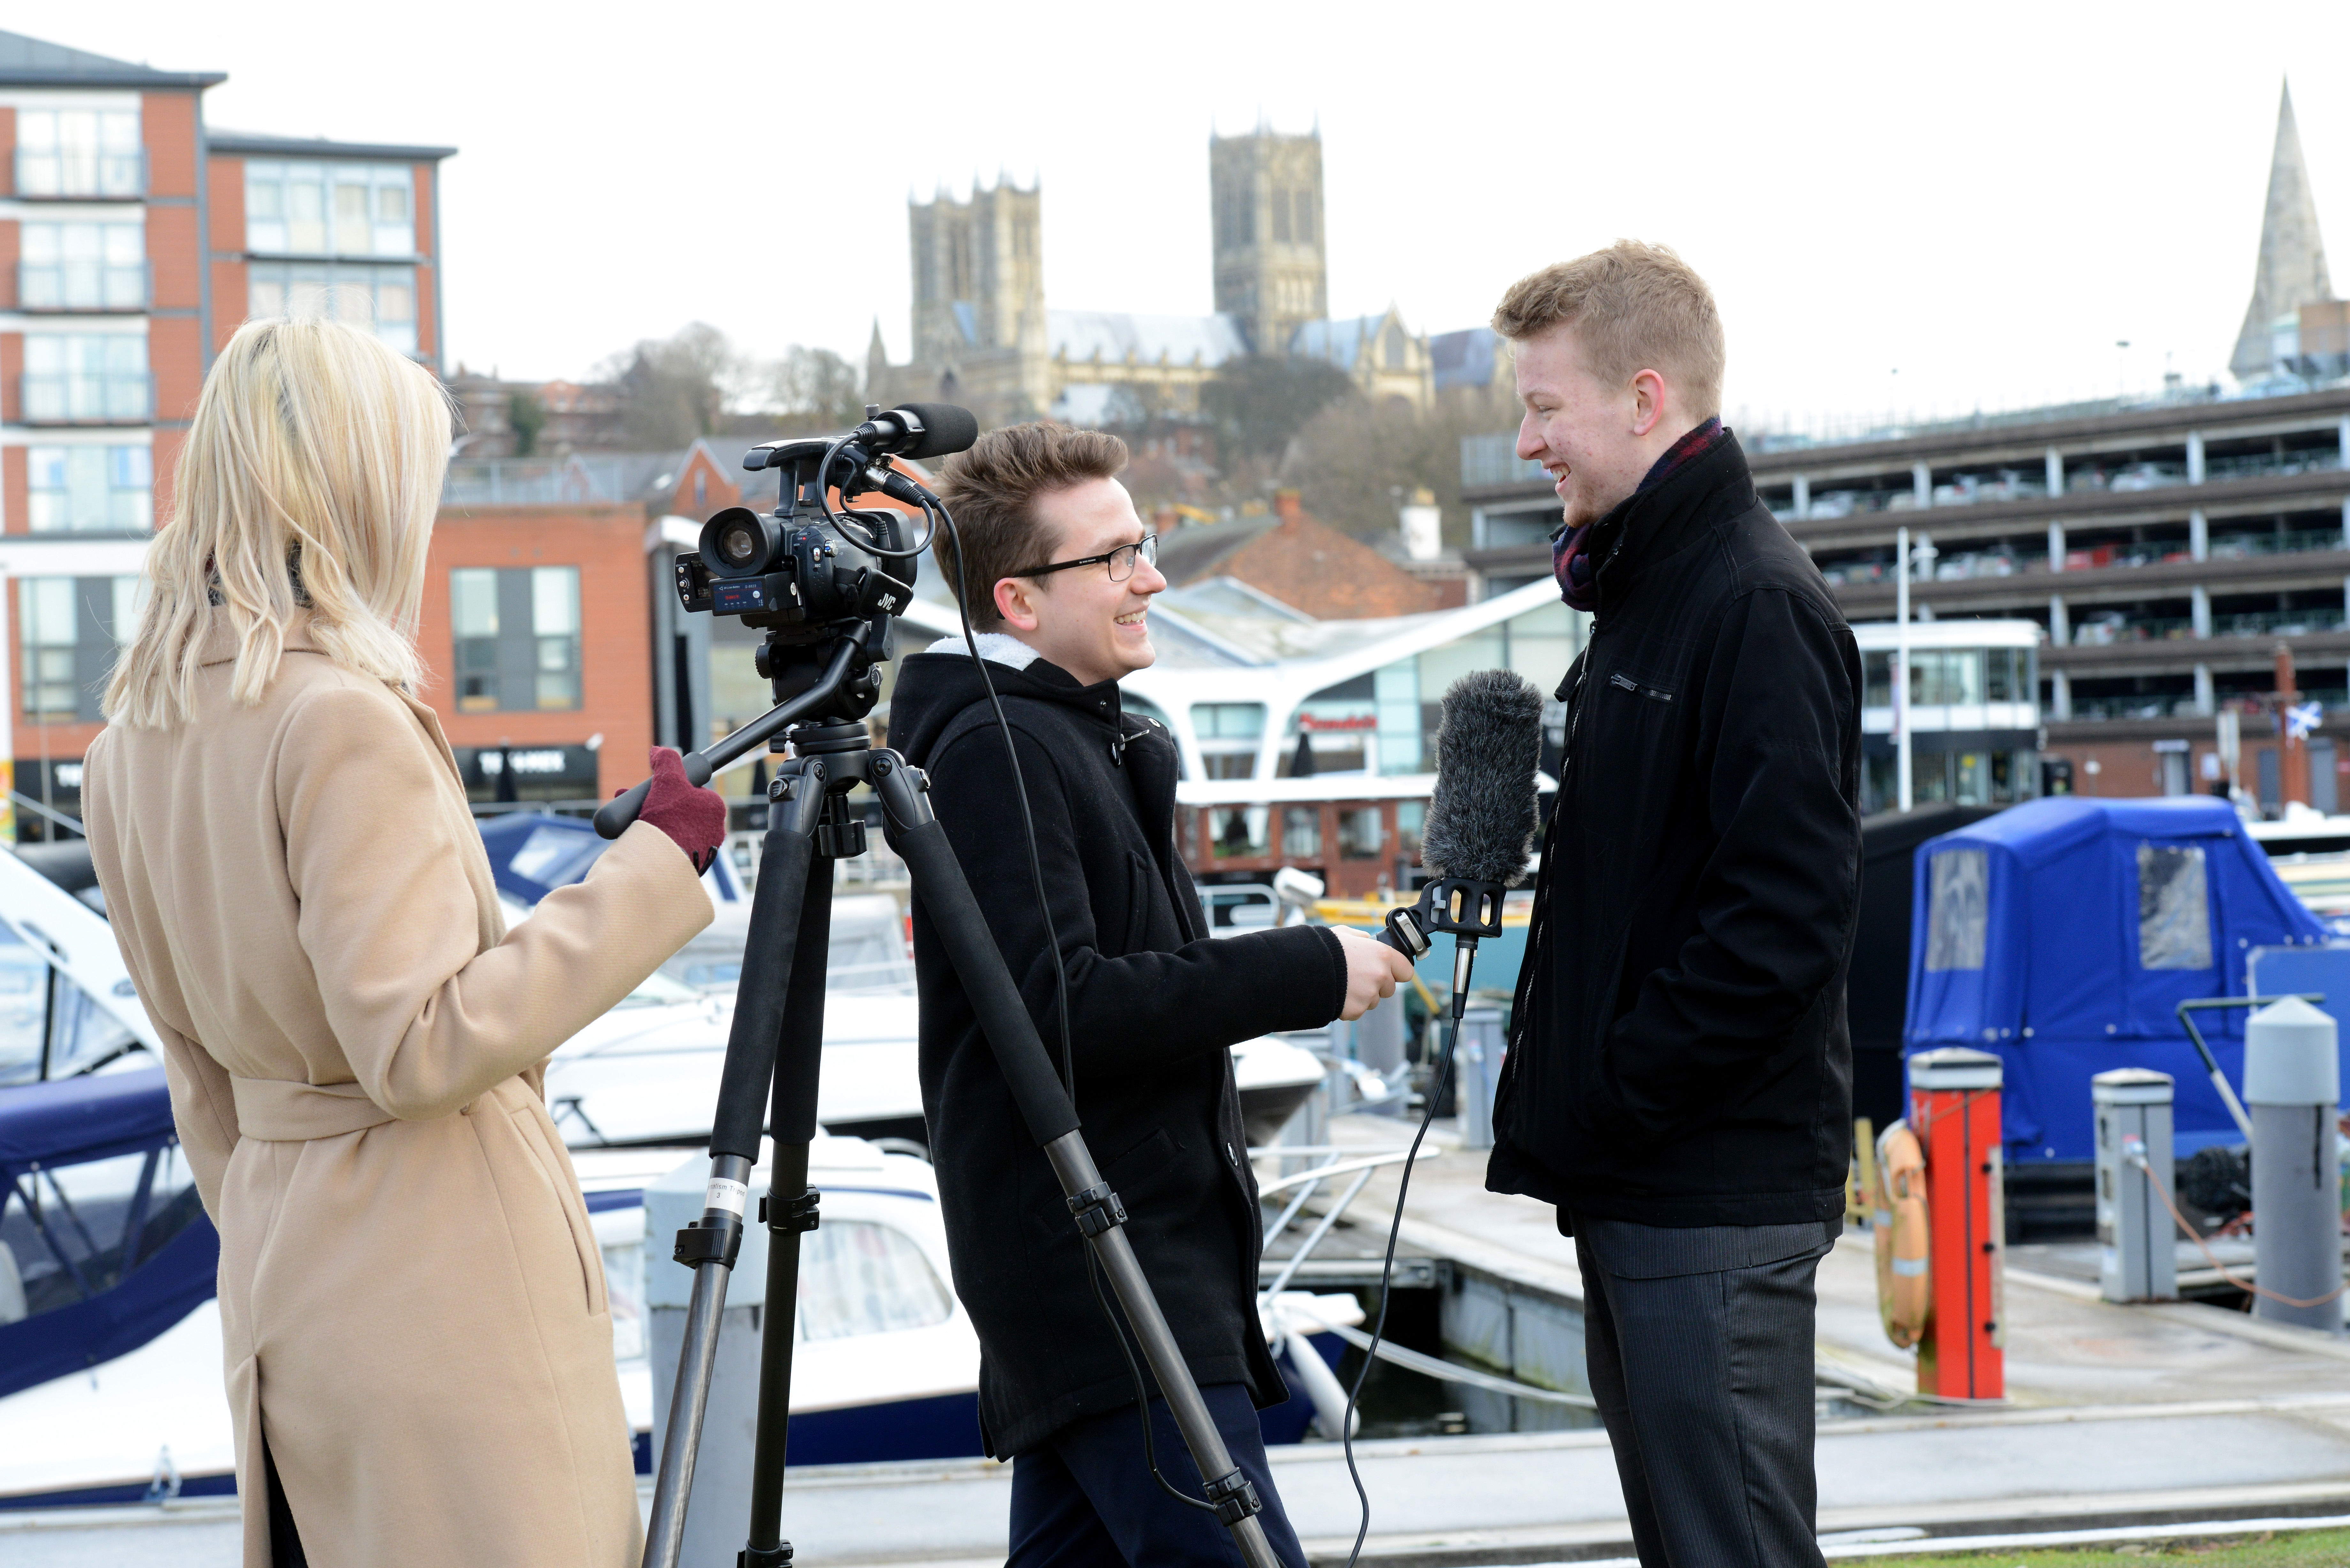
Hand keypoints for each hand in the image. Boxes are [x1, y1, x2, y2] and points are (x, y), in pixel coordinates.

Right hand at [638, 747, 726, 873]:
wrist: (662, 858)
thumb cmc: (669, 817)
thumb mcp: (667, 780)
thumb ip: (666, 761)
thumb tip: (658, 751)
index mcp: (715, 807)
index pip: (691, 791)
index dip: (668, 789)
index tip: (653, 792)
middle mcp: (714, 828)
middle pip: (680, 809)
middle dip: (656, 804)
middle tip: (636, 804)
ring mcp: (702, 847)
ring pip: (673, 827)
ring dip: (653, 821)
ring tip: (631, 820)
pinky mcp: (689, 863)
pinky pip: (670, 845)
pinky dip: (656, 839)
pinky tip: (640, 837)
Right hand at [1332, 926, 1415, 1020]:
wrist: (1304, 968)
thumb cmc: (1324, 948)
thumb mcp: (1344, 933)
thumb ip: (1361, 937)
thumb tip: (1366, 939)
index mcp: (1382, 955)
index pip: (1406, 971)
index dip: (1397, 972)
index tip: (1389, 972)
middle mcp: (1380, 976)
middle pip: (1389, 989)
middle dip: (1377, 985)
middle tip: (1358, 978)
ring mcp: (1369, 995)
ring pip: (1373, 1001)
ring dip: (1363, 996)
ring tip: (1344, 985)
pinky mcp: (1356, 1010)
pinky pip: (1358, 1010)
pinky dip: (1349, 1005)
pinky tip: (1337, 994)